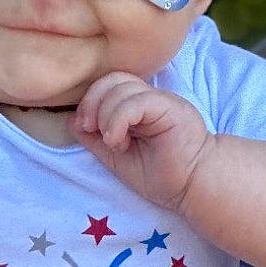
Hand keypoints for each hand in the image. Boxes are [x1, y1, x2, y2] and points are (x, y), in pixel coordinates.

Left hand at [71, 72, 212, 212]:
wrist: (193, 187)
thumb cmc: (162, 176)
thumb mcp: (118, 159)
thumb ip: (96, 140)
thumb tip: (72, 121)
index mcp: (138, 107)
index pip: (108, 84)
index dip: (90, 101)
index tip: (85, 128)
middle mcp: (150, 98)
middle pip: (112, 78)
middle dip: (92, 103)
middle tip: (92, 129)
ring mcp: (161, 101)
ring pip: (121, 87)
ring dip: (106, 116)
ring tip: (113, 142)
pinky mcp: (171, 108)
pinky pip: (137, 101)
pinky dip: (118, 120)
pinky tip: (118, 140)